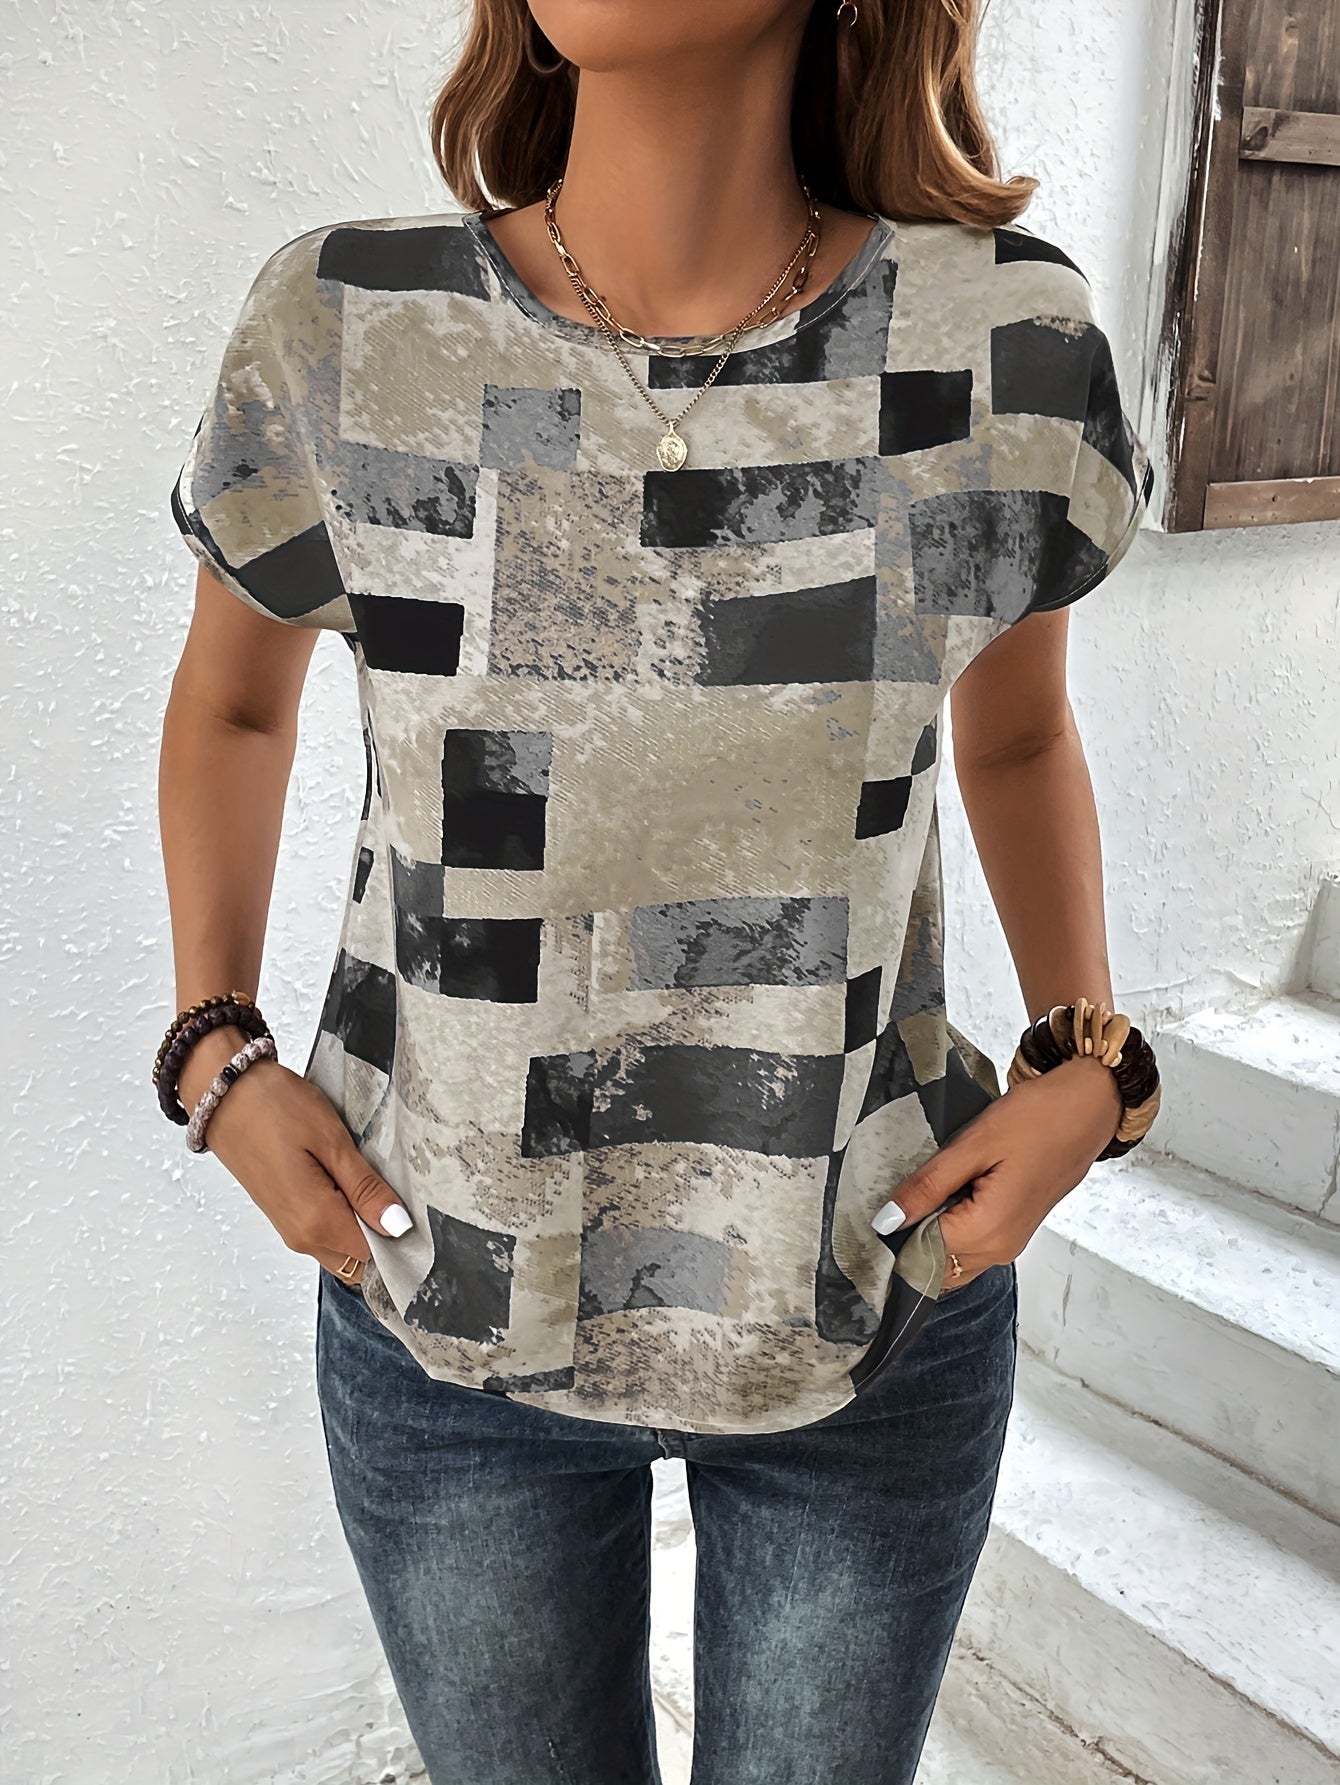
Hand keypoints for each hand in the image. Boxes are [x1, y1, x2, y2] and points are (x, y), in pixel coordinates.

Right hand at [178, 1033, 412, 1285]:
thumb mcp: (331, 1140)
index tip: (425, 1217)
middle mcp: (301, 1237)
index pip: (375, 1261)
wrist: (223, 1092)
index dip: (404, 1244)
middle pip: (359, 1260)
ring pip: (343, 1246)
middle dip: (387, 1238)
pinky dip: (347, 1215)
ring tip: (380, 1180)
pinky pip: (326, 1230)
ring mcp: (290, 1227)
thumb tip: (399, 1226)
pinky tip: (356, 1180)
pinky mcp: (285, 1213)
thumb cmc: (274, 1107)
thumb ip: (365, 1189)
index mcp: (316, 1223)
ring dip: (365, 1224)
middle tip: (408, 1195)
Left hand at [877, 1056, 1122, 1294]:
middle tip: (899, 1193)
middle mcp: (1000, 1249)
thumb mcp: (973, 1145)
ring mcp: (1010, 1243)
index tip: (877, 1208)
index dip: (894, 1234)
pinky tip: (946, 1191)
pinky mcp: (1015, 1229)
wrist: (1089, 1108)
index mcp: (988, 1232)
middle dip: (910, 1237)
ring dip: (931, 1231)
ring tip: (924, 1188)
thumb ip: (928, 1186)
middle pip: (935, 1263)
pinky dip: (951, 1225)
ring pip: (952, 1257)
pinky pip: (970, 1244)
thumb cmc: (1038, 1119)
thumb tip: (887, 1220)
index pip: (919, 1254)